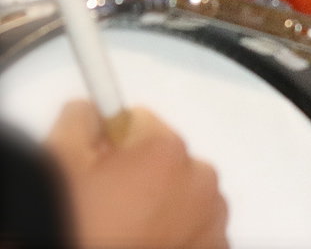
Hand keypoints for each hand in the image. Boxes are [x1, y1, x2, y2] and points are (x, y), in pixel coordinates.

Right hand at [45, 100, 228, 248]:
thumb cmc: (78, 225)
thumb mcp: (60, 161)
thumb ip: (82, 117)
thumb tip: (96, 113)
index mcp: (167, 152)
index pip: (139, 124)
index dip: (112, 147)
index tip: (98, 172)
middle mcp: (201, 182)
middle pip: (165, 159)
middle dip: (140, 176)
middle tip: (109, 209)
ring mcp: (212, 223)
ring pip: (182, 194)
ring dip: (161, 205)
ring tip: (126, 231)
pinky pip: (195, 228)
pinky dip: (176, 234)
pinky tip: (145, 242)